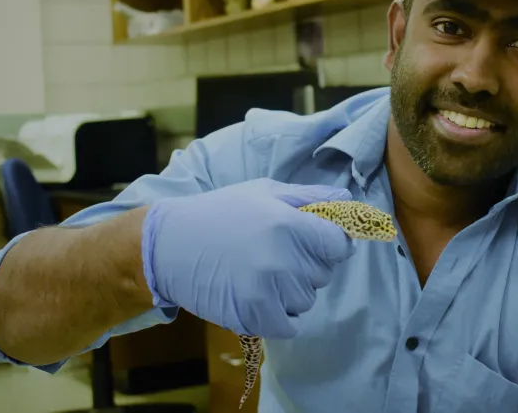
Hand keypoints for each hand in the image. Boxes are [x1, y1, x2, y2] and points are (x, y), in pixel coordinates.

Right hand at [141, 178, 354, 337]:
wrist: (168, 245)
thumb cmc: (219, 213)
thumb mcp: (264, 192)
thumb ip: (309, 196)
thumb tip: (349, 200)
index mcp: (290, 223)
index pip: (339, 245)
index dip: (329, 244)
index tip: (312, 242)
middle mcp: (284, 258)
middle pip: (324, 274)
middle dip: (306, 266)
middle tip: (274, 254)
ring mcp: (269, 290)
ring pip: (306, 300)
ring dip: (291, 291)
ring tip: (259, 272)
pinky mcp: (253, 316)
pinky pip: (290, 325)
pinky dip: (279, 316)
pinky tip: (258, 296)